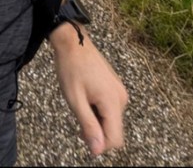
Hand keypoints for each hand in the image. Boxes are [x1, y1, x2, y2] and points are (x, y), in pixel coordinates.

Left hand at [49, 22, 128, 156]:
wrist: (72, 42)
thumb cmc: (70, 69)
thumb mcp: (75, 100)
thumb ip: (88, 126)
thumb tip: (97, 151)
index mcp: (113, 102)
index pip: (115, 139)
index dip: (99, 145)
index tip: (82, 136)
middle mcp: (121, 98)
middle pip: (113, 130)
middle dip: (96, 131)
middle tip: (78, 117)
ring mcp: (119, 91)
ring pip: (111, 119)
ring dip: (96, 120)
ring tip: (80, 104)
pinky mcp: (115, 87)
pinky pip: (110, 108)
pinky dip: (98, 110)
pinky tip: (86, 98)